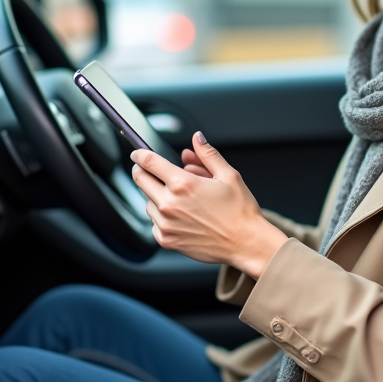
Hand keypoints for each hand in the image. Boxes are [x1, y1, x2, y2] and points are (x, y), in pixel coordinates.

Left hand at [130, 132, 287, 278]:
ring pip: (147, 202)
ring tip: (179, 197)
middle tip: (151, 171)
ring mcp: (166, 224)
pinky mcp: (166, 240)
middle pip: (140, 180)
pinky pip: (153, 222)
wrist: (245, 243)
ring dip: (155, 195)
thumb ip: (208, 154)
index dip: (140, 154)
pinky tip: (179, 215)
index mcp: (183, 184)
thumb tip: (197, 139)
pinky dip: (161, 216)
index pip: (149, 162)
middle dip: (143, 171)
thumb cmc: (240, 211)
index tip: (137, 154)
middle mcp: (170, 203)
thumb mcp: (228, 175)